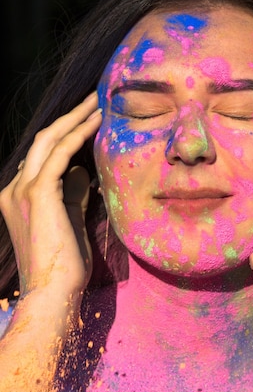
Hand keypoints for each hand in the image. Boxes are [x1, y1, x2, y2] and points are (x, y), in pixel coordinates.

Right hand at [0, 93, 101, 302]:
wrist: (53, 293)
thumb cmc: (65, 265)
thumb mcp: (69, 221)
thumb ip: (71, 195)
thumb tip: (81, 172)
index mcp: (18, 195)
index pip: (42, 155)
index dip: (66, 134)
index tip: (90, 118)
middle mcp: (14, 188)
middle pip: (43, 140)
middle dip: (71, 115)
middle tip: (96, 97)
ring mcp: (21, 189)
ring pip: (49, 139)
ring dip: (77, 116)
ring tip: (100, 100)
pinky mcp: (38, 193)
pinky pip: (61, 153)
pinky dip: (80, 133)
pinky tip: (99, 120)